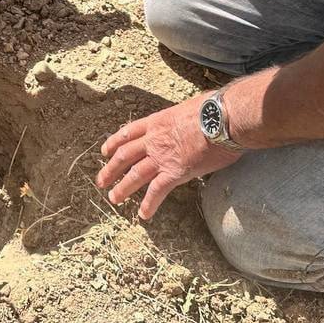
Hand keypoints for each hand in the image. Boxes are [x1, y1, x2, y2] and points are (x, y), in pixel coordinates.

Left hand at [96, 93, 242, 219]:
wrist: (222, 118)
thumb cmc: (213, 109)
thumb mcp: (190, 107)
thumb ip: (184, 118)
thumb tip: (194, 120)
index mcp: (157, 121)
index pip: (129, 132)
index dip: (114, 142)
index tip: (105, 151)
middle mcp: (154, 140)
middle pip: (125, 155)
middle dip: (111, 168)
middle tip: (101, 180)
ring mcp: (162, 156)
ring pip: (135, 175)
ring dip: (122, 188)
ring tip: (114, 199)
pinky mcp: (175, 172)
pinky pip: (157, 191)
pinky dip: (149, 204)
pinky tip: (144, 215)